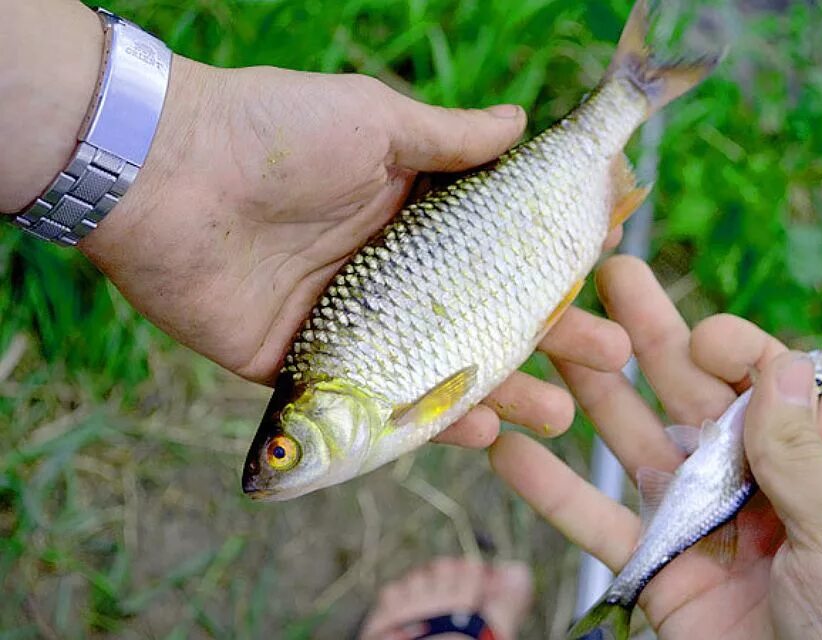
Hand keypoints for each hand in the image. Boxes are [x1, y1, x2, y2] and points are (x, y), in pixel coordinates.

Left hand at [70, 57, 629, 445]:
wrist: (165, 172)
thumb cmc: (276, 131)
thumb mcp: (375, 121)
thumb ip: (451, 138)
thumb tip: (523, 123)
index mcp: (404, 216)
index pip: (493, 252)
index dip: (547, 267)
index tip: (606, 277)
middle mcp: (383, 274)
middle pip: (477, 317)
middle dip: (548, 340)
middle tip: (610, 358)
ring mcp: (347, 324)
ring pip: (436, 370)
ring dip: (502, 393)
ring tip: (562, 413)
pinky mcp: (303, 365)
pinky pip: (374, 405)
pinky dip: (426, 424)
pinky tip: (481, 433)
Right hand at [490, 255, 821, 638]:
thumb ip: (803, 453)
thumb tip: (778, 361)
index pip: (771, 384)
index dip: (737, 350)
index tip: (703, 340)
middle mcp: (754, 484)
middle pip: (695, 396)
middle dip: (652, 336)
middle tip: (610, 275)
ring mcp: (699, 524)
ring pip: (637, 445)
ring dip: (593, 392)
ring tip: (549, 339)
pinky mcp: (655, 571)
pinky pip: (597, 525)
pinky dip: (551, 491)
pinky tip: (508, 449)